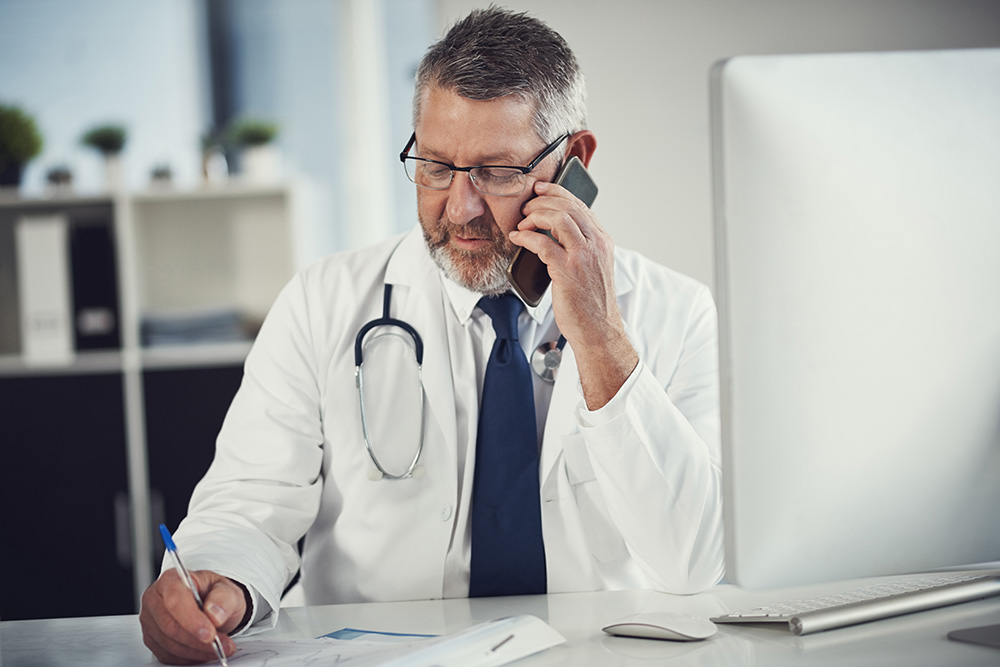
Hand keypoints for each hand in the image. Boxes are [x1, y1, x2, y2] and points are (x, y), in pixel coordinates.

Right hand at [140, 569, 246, 664]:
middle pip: (169, 626)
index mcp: (171, 580)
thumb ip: (224, 598)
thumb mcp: (228, 590)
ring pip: (169, 644)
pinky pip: (168, 655)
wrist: (212, 606)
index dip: (191, 620)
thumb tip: (214, 613)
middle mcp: (155, 599)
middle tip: (222, 645)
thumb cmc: (216, 595)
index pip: (175, 600)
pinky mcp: (153, 640)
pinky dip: (189, 657)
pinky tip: (205, 653)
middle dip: (197, 640)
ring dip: (196, 651)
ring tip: (219, 648)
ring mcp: (151, 621)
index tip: (210, 633)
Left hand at [513, 180, 638, 408]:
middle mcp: (596, 244)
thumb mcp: (593, 267)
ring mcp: (583, 256)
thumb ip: (579, 246)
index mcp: (603, 241)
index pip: (580, 205)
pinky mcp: (568, 271)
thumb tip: (553, 230)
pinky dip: (526, 237)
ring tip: (522, 222)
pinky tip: (518, 238)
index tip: (540, 190)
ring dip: (535, 215)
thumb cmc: (591, 302)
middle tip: (526, 206)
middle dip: (542, 200)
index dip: (557, 193)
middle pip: (568, 206)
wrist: (598, 330)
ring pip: (558, 218)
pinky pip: (542, 243)